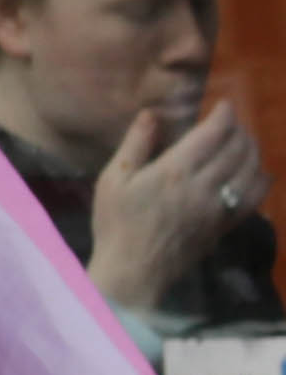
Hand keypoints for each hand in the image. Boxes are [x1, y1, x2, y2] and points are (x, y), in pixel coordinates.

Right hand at [85, 98, 257, 311]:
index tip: (225, 104)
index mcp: (174, 172)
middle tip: (233, 122)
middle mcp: (203, 187)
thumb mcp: (113, 179)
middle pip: (236, 150)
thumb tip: (152, 113)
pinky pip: (254, 198)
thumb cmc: (116, 223)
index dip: (225, 115)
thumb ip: (135, 144)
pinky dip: (261, 180)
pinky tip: (258, 172)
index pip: (213, 134)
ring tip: (245, 141)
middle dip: (240, 130)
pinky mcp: (225, 225)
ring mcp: (218, 208)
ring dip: (253, 151)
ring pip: (250, 171)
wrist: (133, 269)